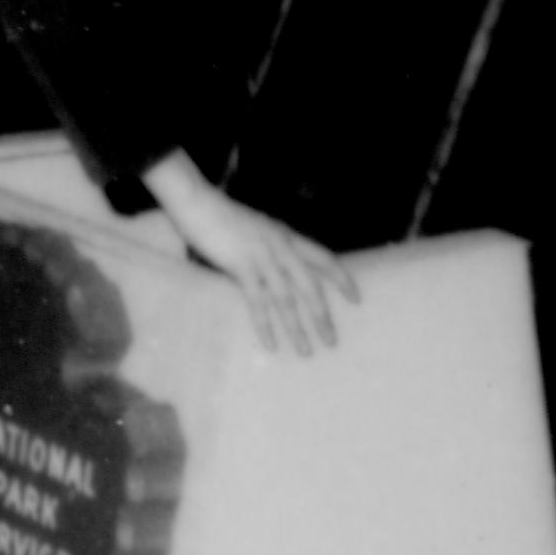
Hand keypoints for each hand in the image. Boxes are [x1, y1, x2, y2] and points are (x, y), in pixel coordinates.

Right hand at [139, 151, 357, 356]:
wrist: (198, 203)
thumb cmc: (223, 216)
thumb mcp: (258, 229)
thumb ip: (272, 247)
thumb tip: (281, 269)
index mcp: (287, 236)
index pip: (324, 258)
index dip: (342, 279)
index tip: (356, 298)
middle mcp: (281, 246)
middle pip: (310, 285)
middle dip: (322, 315)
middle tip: (332, 341)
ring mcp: (262, 256)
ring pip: (287, 298)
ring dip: (297, 327)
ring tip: (306, 351)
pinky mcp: (241, 266)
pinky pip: (258, 301)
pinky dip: (265, 325)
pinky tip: (271, 344)